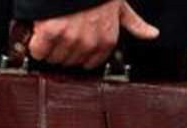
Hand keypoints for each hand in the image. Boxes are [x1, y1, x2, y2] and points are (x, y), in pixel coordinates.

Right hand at [28, 0, 158, 68]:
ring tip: (50, 29)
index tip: (72, 41)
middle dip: (63, 49)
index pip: (89, 63)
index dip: (78, 52)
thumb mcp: (120, 6)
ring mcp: (69, 39)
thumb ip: (134, 23)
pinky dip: (35, 44)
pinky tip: (38, 32)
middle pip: (69, 62)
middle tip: (60, 31)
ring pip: (53, 58)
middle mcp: (89, 43)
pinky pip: (38, 51)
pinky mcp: (50, 33)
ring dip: (48, 48)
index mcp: (106, 40)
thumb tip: (152, 34)